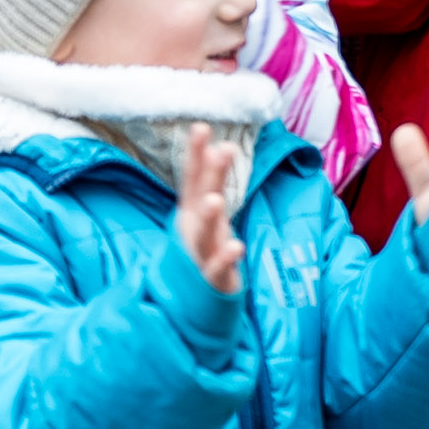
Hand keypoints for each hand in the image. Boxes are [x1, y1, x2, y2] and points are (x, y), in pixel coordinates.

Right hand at [172, 124, 246, 295]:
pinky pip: (217, 267)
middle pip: (200, 199)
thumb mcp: (208, 215)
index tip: (201, 127)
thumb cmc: (205, 250)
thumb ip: (212, 183)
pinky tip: (236, 245)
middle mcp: (192, 229)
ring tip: (216, 200)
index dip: (196, 154)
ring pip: (204, 234)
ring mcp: (199, 253)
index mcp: (191, 212)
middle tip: (220, 150)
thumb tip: (221, 145)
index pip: (193, 178)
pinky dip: (225, 257)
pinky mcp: (210, 279)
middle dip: (209, 176)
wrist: (192, 301)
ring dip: (209, 217)